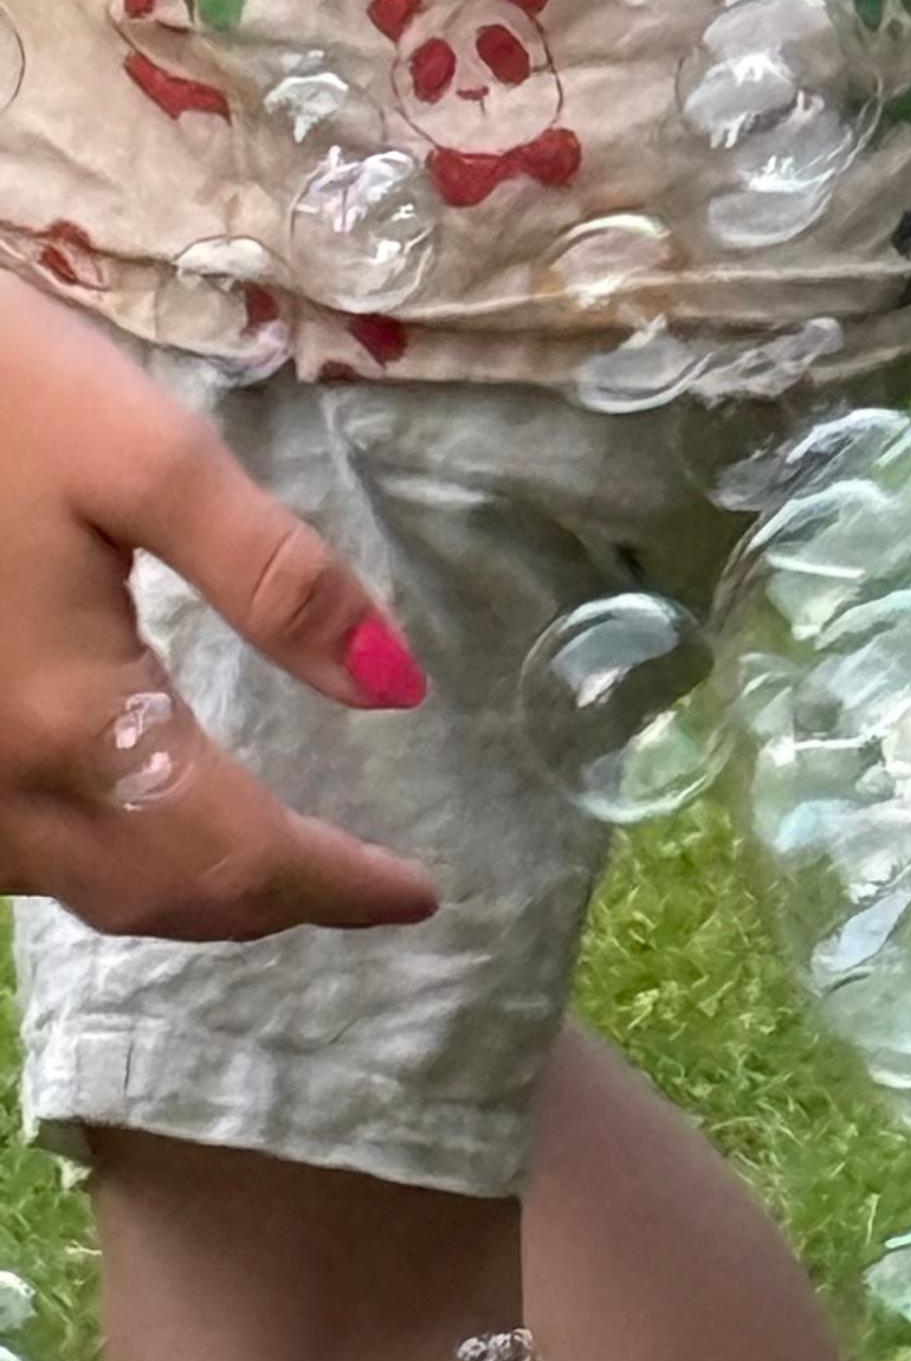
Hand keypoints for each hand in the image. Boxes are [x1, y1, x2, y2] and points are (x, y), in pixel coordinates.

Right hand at [0, 280, 436, 938]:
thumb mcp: (145, 455)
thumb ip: (274, 577)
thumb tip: (394, 689)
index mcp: (71, 720)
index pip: (233, 856)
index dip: (335, 888)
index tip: (420, 896)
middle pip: (153, 895)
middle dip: (266, 905)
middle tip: (359, 886)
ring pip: (74, 886)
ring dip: (180, 890)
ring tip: (271, 857)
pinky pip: (12, 850)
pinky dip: (99, 856)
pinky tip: (135, 810)